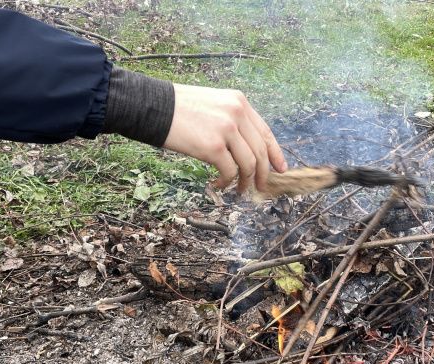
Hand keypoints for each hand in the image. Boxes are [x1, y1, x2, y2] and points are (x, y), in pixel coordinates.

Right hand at [162, 84, 287, 191]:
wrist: (153, 107)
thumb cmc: (177, 108)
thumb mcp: (212, 104)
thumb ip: (231, 120)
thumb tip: (244, 148)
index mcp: (239, 102)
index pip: (265, 131)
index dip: (275, 153)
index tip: (280, 169)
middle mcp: (237, 113)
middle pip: (260, 151)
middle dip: (263, 174)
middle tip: (260, 188)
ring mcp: (227, 129)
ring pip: (249, 164)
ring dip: (245, 182)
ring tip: (239, 191)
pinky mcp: (214, 146)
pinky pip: (230, 171)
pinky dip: (227, 182)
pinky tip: (219, 184)